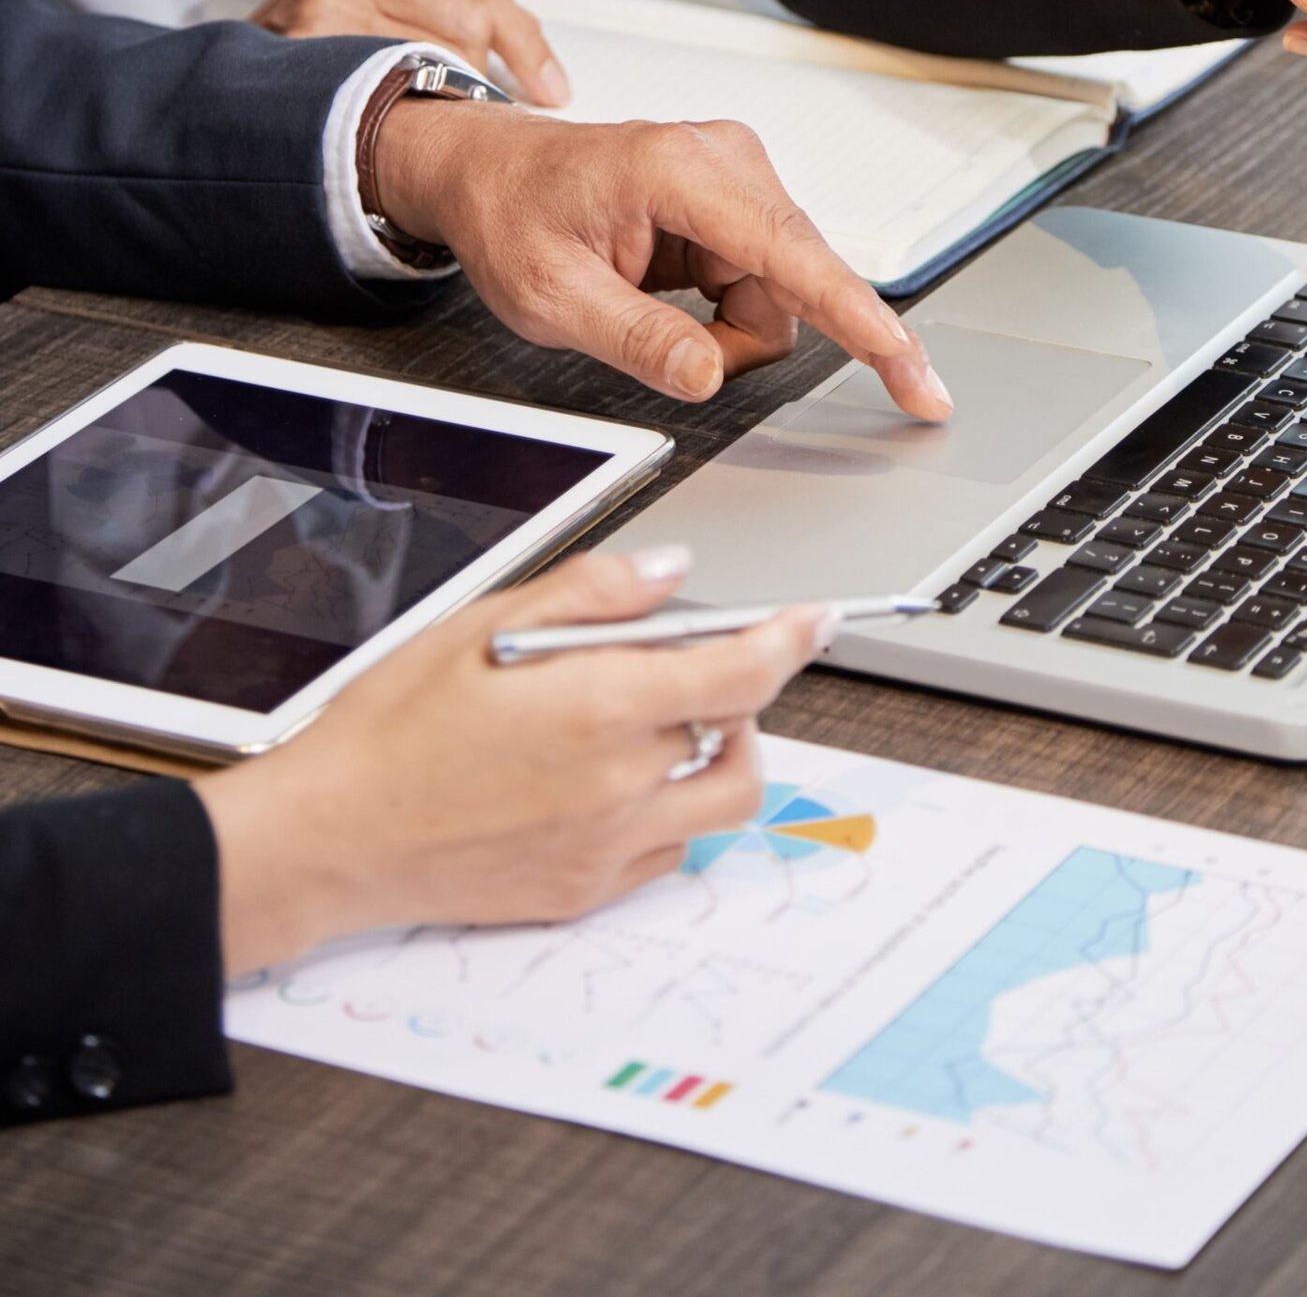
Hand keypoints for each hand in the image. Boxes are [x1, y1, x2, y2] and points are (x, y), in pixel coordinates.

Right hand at [200, 547, 829, 974]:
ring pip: (721, 800)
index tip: (814, 619)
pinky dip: (670, 807)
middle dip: (737, 689)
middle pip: (740, 733)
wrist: (334, 835)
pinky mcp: (585, 892)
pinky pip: (669, 848)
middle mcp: (620, 785)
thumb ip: (594, 593)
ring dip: (718, 754)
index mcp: (600, 708)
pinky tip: (616, 777)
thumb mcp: (486, 622)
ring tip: (664, 723)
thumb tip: (671, 573)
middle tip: (694, 664)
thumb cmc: (393, 726)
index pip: (743, 672)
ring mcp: (608, 847)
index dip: (791, 637)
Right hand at [252, 0, 569, 106]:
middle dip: (489, 76)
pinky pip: (394, 86)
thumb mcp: (366, 10)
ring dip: (453, 99)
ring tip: (441, 121)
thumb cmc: (303, 56)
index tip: (551, 85)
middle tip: (495, 112)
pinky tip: (410, 126)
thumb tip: (526, 63)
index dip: (525, 42)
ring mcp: (324, 2)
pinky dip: (415, 112)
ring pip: (437, 56)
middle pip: (466, 20)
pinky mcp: (308, 48)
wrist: (219, 90)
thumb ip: (431, 13)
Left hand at [374, 100, 953, 415]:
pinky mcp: (738, 199)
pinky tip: (668, 296)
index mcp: (678, 173)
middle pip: (794, 285)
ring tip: (647, 312)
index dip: (862, 324)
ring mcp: (737, 175)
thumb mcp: (550, 297)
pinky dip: (724, 311)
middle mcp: (724, 160)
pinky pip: (765, 282)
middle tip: (663, 347)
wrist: (488, 171)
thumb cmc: (511, 214)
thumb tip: (707, 376)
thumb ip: (635, 339)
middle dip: (741, 340)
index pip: (794, 257)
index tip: (914, 373)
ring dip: (728, 330)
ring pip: (783, 292)